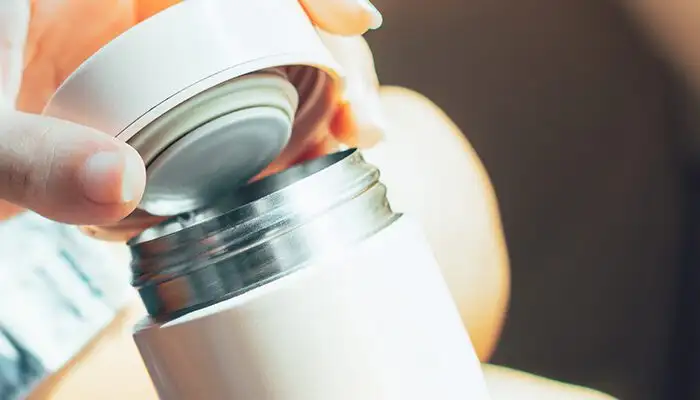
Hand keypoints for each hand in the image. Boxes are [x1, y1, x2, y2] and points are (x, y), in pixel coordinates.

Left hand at [0, 0, 385, 233]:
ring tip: (343, 147)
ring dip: (309, 104)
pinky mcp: (151, 104)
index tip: (357, 17)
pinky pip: (226, 108)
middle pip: (255, 15)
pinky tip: (291, 167)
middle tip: (358, 119)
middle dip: (325, 59)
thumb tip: (119, 189)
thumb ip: (26, 156)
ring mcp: (145, 60)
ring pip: (252, 61)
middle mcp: (128, 13)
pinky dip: (266, 138)